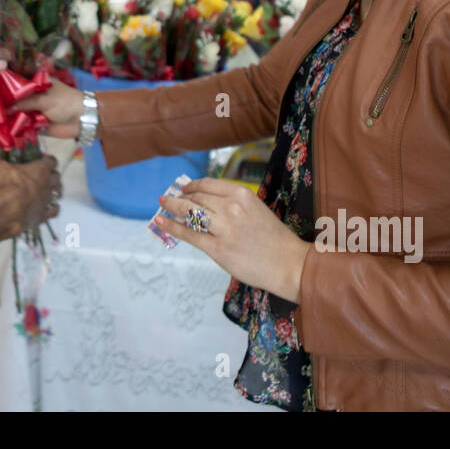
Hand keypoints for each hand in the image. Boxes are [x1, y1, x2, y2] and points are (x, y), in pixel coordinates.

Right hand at [0, 154, 61, 232]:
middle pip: (57, 176)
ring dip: (54, 191)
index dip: (47, 160)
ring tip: (48, 191)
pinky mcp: (44, 214)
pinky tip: (50, 208)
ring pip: (57, 193)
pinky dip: (53, 208)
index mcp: (40, 169)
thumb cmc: (6, 184)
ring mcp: (47, 199)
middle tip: (45, 176)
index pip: (51, 160)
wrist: (10, 208)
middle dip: (52, 175)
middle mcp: (48, 183)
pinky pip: (54, 210)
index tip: (43, 160)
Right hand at [10, 78, 82, 138]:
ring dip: (5, 117)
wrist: (82, 120)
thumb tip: (5, 108)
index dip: (3, 83)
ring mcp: (32, 110)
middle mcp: (31, 95)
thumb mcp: (44, 99)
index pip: (15, 80)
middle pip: (12, 98)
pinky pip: (21, 126)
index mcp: (35, 83)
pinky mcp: (34, 124)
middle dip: (1, 103)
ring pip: (15, 113)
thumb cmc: (65, 102)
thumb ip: (25, 102)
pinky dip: (13, 128)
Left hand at [157, 177, 311, 302]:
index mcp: (241, 194)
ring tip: (163, 204)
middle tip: (169, 197)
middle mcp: (230, 207)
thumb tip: (206, 200)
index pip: (207, 185)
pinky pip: (188, 233)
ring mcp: (222, 228)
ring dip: (171, 206)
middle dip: (179, 197)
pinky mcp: (217, 249)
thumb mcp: (256, 209)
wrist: (288, 264)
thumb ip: (233, 203)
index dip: (192, 186)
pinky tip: (161, 221)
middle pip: (196, 197)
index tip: (184, 188)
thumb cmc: (274, 238)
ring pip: (188, 212)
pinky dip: (171, 226)